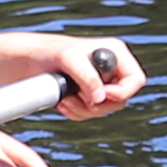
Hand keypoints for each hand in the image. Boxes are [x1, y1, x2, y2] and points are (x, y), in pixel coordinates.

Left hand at [15, 34, 141, 120]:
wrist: (31, 61)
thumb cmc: (51, 52)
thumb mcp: (68, 58)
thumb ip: (87, 76)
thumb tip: (100, 98)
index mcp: (115, 53)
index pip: (135, 79)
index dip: (123, 91)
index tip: (103, 95)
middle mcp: (111, 70)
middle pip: (121, 100)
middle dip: (97, 104)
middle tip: (77, 96)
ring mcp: (101, 84)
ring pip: (104, 110)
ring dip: (83, 109)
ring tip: (65, 99)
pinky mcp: (88, 96)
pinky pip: (90, 114)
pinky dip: (76, 113)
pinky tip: (63, 102)